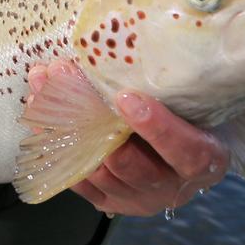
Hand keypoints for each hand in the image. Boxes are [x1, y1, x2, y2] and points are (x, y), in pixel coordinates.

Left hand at [27, 61, 228, 216]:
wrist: (180, 147)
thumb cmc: (186, 114)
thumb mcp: (188, 99)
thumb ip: (168, 84)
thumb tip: (124, 41)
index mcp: (204, 161)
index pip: (186, 151)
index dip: (157, 127)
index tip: (126, 97)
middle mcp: (171, 187)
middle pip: (131, 166)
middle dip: (92, 121)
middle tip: (65, 76)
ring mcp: (137, 198)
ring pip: (97, 173)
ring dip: (65, 128)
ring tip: (43, 85)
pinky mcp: (109, 202)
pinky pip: (77, 181)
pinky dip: (56, 147)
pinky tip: (40, 114)